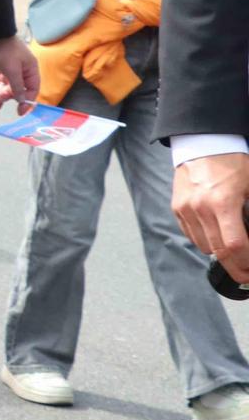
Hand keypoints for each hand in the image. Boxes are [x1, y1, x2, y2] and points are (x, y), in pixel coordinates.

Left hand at [0, 36, 39, 110]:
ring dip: (0, 93)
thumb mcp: (12, 71)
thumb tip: (22, 100)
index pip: (32, 89)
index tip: (19, 112)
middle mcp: (22, 68)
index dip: (27, 101)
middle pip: (17, 88)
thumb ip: (17, 87)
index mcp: (30, 69)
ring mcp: (10, 65)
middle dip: (8, 96)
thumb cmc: (5, 50)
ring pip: (6, 84)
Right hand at [172, 152, 248, 284]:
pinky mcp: (177, 207)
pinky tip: (216, 237)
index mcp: (222, 202)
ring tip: (233, 254)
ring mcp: (185, 209)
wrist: (203, 143)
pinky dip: (205, 241)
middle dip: (235, 268)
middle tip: (246, 276)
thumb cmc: (233, 163)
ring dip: (220, 254)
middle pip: (218, 251)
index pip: (235, 245)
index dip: (246, 263)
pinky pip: (191, 234)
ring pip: (203, 246)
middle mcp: (200, 208)